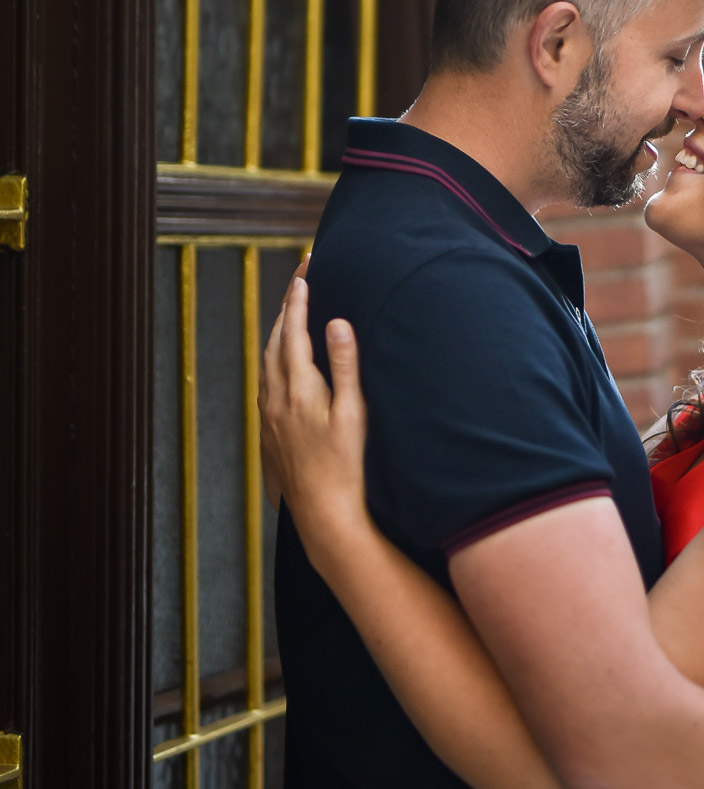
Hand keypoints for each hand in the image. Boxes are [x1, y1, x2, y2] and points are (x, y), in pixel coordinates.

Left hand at [258, 269, 371, 574]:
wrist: (324, 515)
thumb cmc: (346, 467)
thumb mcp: (354, 413)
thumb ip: (345, 365)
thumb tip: (338, 323)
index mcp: (298, 389)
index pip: (294, 331)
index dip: (299, 300)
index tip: (304, 272)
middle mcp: (276, 399)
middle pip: (275, 341)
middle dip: (286, 308)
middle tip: (300, 282)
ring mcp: (270, 417)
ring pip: (267, 361)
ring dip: (278, 332)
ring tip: (290, 313)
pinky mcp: (270, 432)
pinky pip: (266, 382)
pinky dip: (273, 359)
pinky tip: (282, 363)